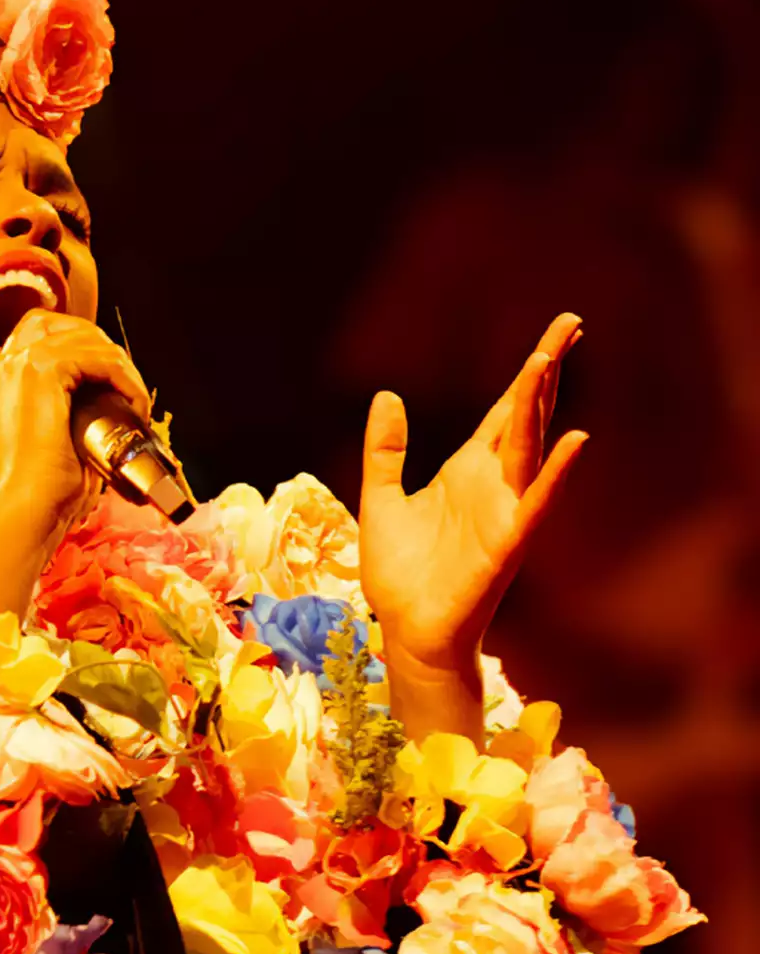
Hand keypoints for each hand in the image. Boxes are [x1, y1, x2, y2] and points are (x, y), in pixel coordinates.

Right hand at [0, 309, 149, 615]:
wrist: (25, 509)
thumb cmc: (41, 488)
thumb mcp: (54, 435)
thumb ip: (70, 407)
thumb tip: (113, 399)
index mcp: (1, 377)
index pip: (47, 334)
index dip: (86, 348)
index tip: (113, 381)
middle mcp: (5, 363)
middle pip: (68, 325)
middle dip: (106, 350)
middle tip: (130, 390)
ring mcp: (20, 363)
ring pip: (89, 340)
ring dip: (123, 369)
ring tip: (137, 403)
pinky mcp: (42, 370)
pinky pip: (100, 357)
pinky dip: (126, 378)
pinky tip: (135, 405)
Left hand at [359, 312, 587, 736]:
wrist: (404, 629)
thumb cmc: (399, 572)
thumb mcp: (380, 496)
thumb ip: (385, 449)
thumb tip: (387, 395)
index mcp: (468, 470)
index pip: (506, 411)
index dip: (530, 373)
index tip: (559, 333)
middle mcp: (494, 485)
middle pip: (525, 416)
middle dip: (545, 371)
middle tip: (569, 324)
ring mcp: (504, 512)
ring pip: (528, 449)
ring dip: (539, 407)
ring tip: (548, 361)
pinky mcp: (506, 544)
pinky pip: (535, 503)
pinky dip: (554, 474)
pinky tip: (572, 442)